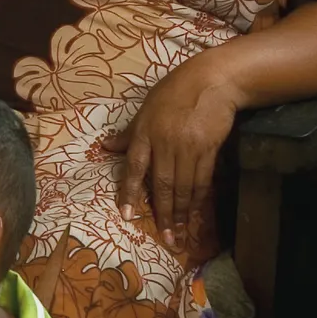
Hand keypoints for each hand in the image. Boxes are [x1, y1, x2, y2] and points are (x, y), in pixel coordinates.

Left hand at [118, 50, 240, 235]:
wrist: (211, 79)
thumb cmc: (175, 91)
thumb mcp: (146, 108)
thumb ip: (129, 133)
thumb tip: (104, 147)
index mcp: (145, 132)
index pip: (135, 168)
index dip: (131, 193)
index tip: (128, 215)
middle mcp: (165, 142)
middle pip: (163, 184)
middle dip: (163, 213)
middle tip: (165, 238)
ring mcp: (188, 146)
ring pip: (183, 186)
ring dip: (182, 212)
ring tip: (180, 233)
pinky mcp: (209, 148)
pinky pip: (202, 179)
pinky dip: (198, 198)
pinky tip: (196, 212)